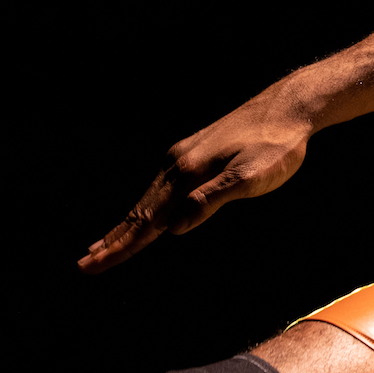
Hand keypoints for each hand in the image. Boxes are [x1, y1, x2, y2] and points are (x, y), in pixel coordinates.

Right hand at [78, 90, 311, 273]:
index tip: (96, 266)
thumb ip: (211, 200)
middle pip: (139, 211)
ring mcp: (183, 156)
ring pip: (147, 199)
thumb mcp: (250, 177)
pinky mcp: (193, 152)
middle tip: (85, 265)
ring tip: (102, 245)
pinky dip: (144, 206)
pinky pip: (159, 186)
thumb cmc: (276, 145)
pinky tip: (142, 213)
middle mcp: (178, 164)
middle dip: (113, 241)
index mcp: (188, 174)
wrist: (288, 106)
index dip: (123, 246)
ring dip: (124, 225)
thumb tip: (174, 228)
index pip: (148, 221)